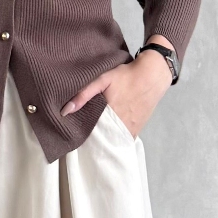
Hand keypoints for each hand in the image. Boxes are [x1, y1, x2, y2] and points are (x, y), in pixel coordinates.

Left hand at [60, 46, 174, 138]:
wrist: (152, 76)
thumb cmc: (126, 76)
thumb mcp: (102, 79)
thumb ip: (84, 94)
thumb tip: (65, 111)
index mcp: (109, 114)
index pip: (90, 133)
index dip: (82, 136)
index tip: (73, 138)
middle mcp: (120, 125)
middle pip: (102, 140)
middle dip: (92, 141)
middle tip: (82, 140)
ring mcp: (131, 129)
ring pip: (114, 141)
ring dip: (105, 141)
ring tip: (94, 139)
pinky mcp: (138, 129)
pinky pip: (124, 139)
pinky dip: (116, 140)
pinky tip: (109, 137)